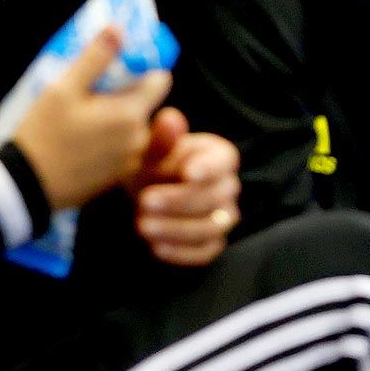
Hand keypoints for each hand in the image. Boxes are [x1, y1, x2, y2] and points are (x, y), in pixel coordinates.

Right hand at [14, 28, 172, 209]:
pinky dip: (111, 139)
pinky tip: (82, 137)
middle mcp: (138, 139)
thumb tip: (119, 29)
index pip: (160, 80)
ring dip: (117, 117)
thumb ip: (95, 58)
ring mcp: (129, 161)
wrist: (27, 186)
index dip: (143, 68)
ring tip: (83, 115)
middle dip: (125, 93)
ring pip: (133, 126)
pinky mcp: (117, 176)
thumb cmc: (43, 134)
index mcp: (131, 114)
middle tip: (92, 90)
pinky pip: (124, 148)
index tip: (121, 65)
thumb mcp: (63, 89)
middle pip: (145, 103)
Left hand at [126, 107, 241, 265]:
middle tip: (144, 200)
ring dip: (175, 228)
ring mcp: (223, 217)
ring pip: (210, 227)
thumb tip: (171, 118)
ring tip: (142, 225)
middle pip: (215, 197)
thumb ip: (161, 138)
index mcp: (219, 155)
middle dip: (179, 200)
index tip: (186, 172)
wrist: (144, 190)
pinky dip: (180, 252)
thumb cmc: (151, 163)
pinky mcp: (211, 243)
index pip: (224, 161)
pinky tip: (155, 247)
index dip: (208, 167)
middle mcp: (228, 187)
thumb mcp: (150, 149)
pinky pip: (204, 252)